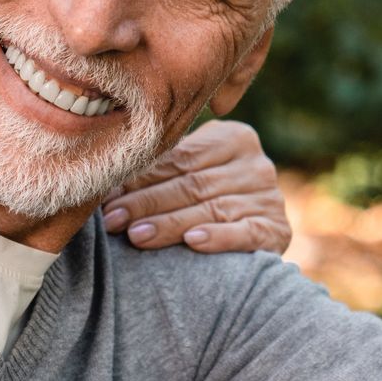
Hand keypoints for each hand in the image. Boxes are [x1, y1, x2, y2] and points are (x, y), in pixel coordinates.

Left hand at [102, 119, 290, 254]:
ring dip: (170, 224)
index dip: (141, 179)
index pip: (181, 159)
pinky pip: (245, 233)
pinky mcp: (278, 230)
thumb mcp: (188, 176)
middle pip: (192, 184)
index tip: (106, 198)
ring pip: (211, 209)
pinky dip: (218, 237)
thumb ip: (161, 170)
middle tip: (113, 220)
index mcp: (235, 138)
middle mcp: (258, 164)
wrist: (253, 241)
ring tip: (136, 236)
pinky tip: (192, 242)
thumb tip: (104, 176)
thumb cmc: (205, 202)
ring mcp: (270, 198)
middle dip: (147, 203)